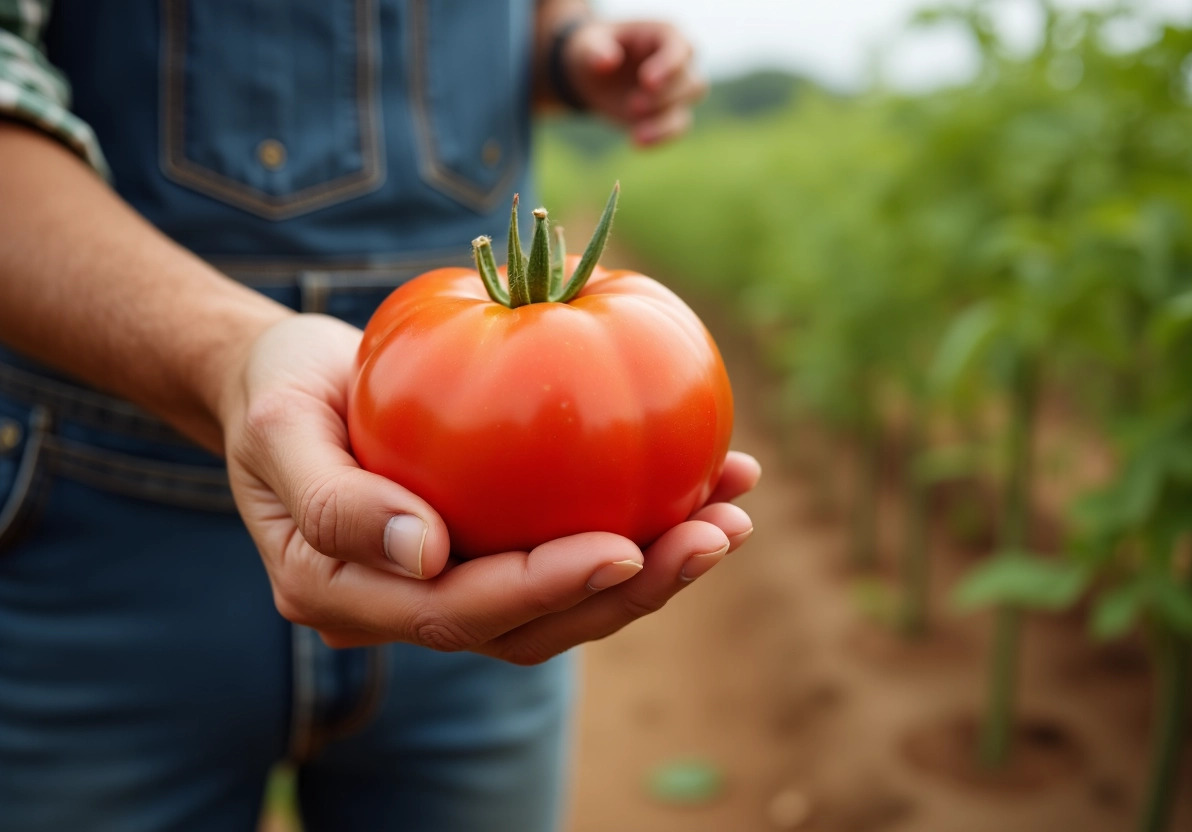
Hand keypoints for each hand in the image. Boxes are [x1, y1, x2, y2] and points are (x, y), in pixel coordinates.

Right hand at [222, 314, 758, 662]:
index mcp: (349, 595)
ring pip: (566, 597)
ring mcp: (455, 580)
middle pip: (533, 625)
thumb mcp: (280, 427)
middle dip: (630, 590)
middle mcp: (411, 605)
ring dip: (655, 566)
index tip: (624, 547)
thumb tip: (426, 554)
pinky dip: (641, 521)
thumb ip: (335, 502)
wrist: (284, 383)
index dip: (544, 589)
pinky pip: (570, 543)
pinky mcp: (492, 543)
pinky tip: (705, 478)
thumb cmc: (275, 394)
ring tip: (732, 513)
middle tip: (715, 535)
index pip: (458, 611)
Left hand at [562, 20, 707, 145]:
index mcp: (664, 35)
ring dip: (665, 125)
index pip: (681, 48)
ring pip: (687, 110)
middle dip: (665, 98)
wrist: (590, 74)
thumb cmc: (593, 50)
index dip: (669, 66)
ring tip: (636, 134)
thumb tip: (607, 62)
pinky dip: (660, 139)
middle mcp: (678, 63)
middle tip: (632, 105)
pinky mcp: (667, 115)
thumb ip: (594, 50)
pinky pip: (676, 130)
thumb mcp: (586, 44)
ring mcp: (676, 92)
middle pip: (692, 83)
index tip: (647, 81)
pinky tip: (636, 143)